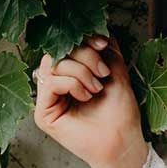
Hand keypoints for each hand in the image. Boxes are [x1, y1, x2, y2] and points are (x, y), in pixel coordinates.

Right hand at [32, 34, 145, 167]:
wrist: (122, 140)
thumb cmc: (120, 110)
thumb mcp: (115, 70)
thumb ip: (103, 48)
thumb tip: (94, 28)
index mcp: (71, 73)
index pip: (66, 45)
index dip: (82, 39)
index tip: (103, 43)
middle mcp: (57, 83)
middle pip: (58, 51)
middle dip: (85, 56)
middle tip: (103, 73)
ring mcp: (48, 97)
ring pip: (53, 64)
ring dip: (81, 71)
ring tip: (97, 87)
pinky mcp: (43, 112)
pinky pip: (49, 82)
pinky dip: (71, 84)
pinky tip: (85, 96)